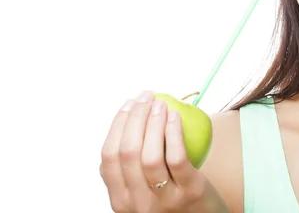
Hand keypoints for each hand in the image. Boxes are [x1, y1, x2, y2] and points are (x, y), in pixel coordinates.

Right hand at [100, 91, 229, 212]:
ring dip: (153, 123)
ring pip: (149, 156)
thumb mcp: (144, 193)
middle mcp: (138, 204)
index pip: (108, 157)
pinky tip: (175, 116)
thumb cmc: (174, 200)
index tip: (129, 104)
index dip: (117, 125)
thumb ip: (130, 172)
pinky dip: (173, 132)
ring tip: (160, 104)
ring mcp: (164, 200)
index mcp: (121, 200)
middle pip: (127, 152)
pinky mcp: (189, 193)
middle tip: (146, 97)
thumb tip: (123, 126)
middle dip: (135, 118)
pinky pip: (176, 158)